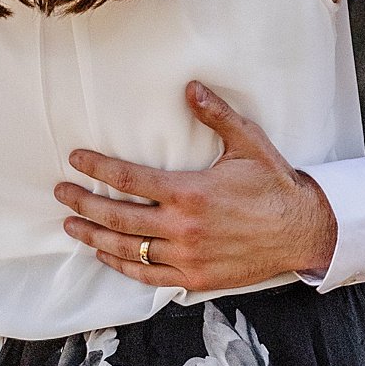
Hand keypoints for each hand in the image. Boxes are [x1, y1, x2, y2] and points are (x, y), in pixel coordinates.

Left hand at [55, 83, 338, 294]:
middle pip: (118, 217)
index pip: (129, 179)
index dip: (97, 169)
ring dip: (94, 237)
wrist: (302, 231)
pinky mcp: (194, 278)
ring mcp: (186, 256)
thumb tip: (190, 87)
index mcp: (190, 193)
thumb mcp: (248, 144)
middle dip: (84, 203)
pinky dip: (122, 266)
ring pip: (127, 249)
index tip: (75, 160)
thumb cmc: (274, 185)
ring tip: (72, 224)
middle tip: (62, 192)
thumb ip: (216, 115)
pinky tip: (105, 255)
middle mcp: (182, 227)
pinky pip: (147, 276)